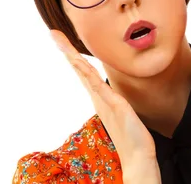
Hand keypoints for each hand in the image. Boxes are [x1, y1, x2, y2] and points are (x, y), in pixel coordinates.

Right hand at [50, 30, 160, 181]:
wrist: (137, 157)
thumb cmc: (132, 135)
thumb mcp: (121, 110)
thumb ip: (114, 99)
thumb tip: (113, 92)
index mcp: (99, 95)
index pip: (83, 70)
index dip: (72, 53)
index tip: (61, 39)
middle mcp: (98, 96)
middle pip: (79, 67)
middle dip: (66, 50)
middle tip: (53, 33)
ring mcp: (104, 100)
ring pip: (85, 73)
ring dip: (73, 56)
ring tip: (61, 42)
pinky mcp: (114, 106)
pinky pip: (99, 86)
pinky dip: (88, 74)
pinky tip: (80, 63)